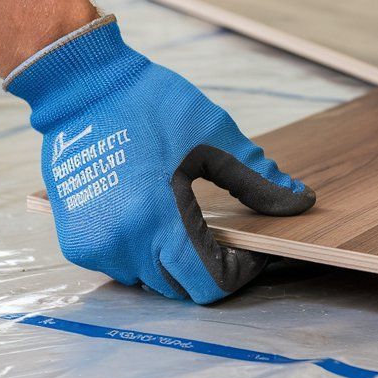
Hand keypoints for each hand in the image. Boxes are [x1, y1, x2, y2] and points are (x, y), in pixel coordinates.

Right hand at [7, 17, 313, 302]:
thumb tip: (300, 203)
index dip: (241, 271)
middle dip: (213, 267)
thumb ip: (259, 180)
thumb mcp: (215, 138)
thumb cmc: (151, 105)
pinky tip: (155, 219)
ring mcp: (95, 246)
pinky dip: (147, 255)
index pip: (210, 283)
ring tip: (188, 222)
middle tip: (228, 235)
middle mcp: (121, 242)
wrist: (84, 89)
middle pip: (184, 289)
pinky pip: (125, 268)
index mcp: (156, 216)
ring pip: (154, 282)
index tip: (252, 246)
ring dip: (177, 264)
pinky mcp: (77, 243)